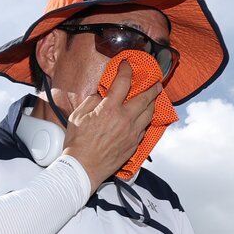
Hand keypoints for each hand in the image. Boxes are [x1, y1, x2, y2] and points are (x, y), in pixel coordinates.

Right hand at [62, 61, 159, 192]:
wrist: (82, 167)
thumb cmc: (77, 144)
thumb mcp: (77, 116)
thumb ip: (91, 102)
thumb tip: (100, 96)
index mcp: (109, 109)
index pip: (123, 82)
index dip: (126, 70)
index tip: (127, 65)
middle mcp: (125, 119)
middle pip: (145, 98)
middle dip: (151, 87)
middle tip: (155, 83)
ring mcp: (132, 132)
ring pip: (149, 113)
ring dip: (152, 103)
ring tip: (153, 99)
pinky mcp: (133, 144)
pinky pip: (144, 128)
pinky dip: (145, 120)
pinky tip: (143, 118)